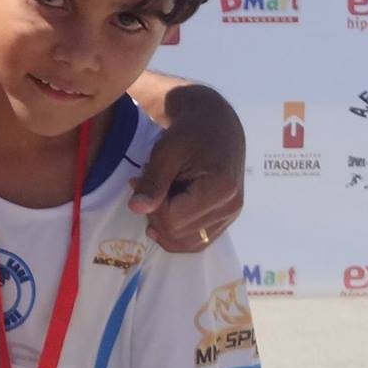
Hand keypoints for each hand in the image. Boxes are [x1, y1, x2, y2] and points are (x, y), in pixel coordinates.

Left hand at [131, 84, 245, 253]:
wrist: (217, 124)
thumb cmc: (190, 132)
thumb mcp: (166, 151)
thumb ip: (153, 182)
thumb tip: (137, 209)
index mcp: (221, 190)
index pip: (173, 221)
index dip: (151, 207)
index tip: (141, 182)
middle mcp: (231, 208)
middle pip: (178, 234)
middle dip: (155, 214)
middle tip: (147, 186)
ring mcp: (231, 216)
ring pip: (186, 244)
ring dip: (164, 225)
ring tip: (160, 196)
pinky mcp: (225, 220)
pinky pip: (196, 242)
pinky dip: (176, 232)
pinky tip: (165, 212)